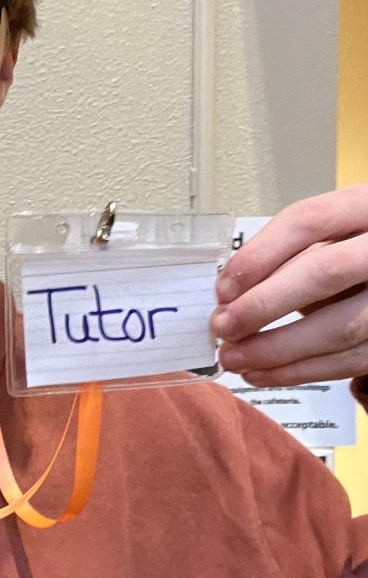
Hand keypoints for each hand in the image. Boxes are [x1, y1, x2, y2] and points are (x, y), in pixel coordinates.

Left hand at [211, 185, 367, 385]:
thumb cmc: (353, 248)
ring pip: (340, 327)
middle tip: (223, 326)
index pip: (309, 221)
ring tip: (234, 357)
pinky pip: (350, 361)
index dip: (260, 255)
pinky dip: (302, 370)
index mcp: (365, 205)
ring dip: (278, 349)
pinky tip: (264, 372)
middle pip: (324, 272)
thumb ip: (290, 254)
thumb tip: (232, 295)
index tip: (224, 288)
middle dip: (264, 304)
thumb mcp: (329, 233)